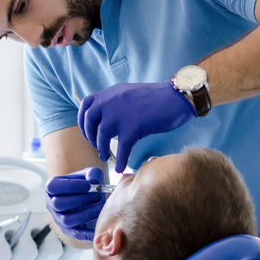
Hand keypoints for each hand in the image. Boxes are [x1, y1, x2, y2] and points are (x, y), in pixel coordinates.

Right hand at [45, 167, 106, 241]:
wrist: (90, 198)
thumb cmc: (87, 185)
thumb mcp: (90, 174)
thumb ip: (93, 173)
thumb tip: (94, 180)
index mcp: (52, 187)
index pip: (53, 187)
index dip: (70, 186)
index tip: (88, 185)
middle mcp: (52, 204)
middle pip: (59, 204)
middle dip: (81, 200)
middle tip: (98, 196)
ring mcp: (58, 218)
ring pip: (66, 220)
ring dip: (86, 213)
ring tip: (100, 207)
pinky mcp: (68, 230)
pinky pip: (76, 233)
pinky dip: (88, 232)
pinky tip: (99, 226)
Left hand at [77, 82, 195, 171]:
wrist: (176, 96)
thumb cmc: (157, 98)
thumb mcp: (129, 94)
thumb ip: (115, 103)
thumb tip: (105, 119)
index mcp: (111, 93)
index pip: (86, 103)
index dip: (83, 120)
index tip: (87, 131)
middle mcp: (112, 100)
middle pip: (90, 120)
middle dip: (90, 135)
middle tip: (96, 145)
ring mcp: (122, 113)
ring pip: (102, 134)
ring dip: (101, 148)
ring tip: (105, 156)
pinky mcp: (133, 125)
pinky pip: (122, 147)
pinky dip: (120, 160)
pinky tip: (120, 167)